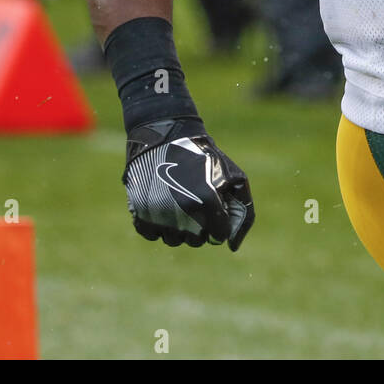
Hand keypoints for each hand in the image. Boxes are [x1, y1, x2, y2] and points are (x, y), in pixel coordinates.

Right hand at [123, 117, 254, 249]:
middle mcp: (183, 213)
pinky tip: (163, 205)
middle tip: (197, 202)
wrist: (167, 137)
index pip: (219, 236)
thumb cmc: (206, 158)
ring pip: (173, 241)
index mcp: (208, 203)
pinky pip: (152, 235)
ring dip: (179, 228)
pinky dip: (158, 225)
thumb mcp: (235, 178)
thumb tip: (232, 246)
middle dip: (200, 226)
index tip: (216, 207)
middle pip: (196, 241)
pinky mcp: (140, 213)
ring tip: (180, 202)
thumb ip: (243, 213)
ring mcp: (159, 215)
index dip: (220, 223)